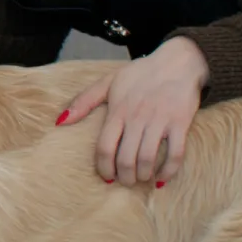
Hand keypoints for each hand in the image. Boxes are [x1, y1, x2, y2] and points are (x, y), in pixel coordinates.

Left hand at [59, 37, 209, 184]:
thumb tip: (60, 122)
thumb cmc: (141, 73)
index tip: (107, 177)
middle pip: (126, 158)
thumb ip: (83, 101)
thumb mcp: (109, 82)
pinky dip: (168, 171)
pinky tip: (162, 178)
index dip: (104, 167)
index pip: (105, 147)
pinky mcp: (181, 122)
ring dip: (143, 175)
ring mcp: (160, 120)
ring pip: (148, 159)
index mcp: (118, 110)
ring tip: (141, 178)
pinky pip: (175, 154)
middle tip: (125, 180)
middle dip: (124, 177)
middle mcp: (137, 117)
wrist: (178, 61)